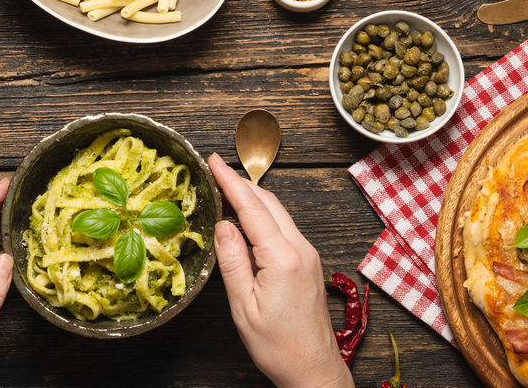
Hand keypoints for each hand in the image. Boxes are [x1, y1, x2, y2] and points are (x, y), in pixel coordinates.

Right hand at [209, 153, 353, 387]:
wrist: (313, 370)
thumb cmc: (278, 346)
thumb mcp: (243, 306)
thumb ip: (232, 262)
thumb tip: (223, 225)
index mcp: (282, 258)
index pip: (252, 208)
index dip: (230, 182)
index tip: (213, 161)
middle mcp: (301, 250)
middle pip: (268, 203)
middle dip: (241, 182)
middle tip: (216, 170)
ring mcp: (308, 255)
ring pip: (278, 213)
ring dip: (253, 197)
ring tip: (228, 189)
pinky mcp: (309, 263)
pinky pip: (284, 228)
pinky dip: (264, 215)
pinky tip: (249, 219)